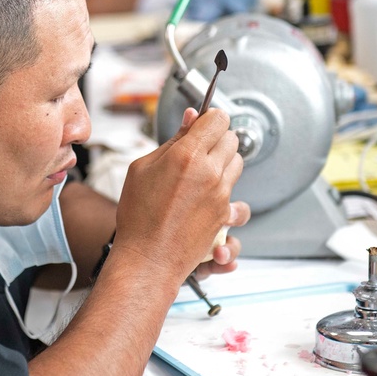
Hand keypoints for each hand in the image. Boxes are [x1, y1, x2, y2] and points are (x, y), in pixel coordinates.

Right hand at [113, 107, 242, 280]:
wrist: (148, 257)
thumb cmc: (139, 216)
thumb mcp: (142, 168)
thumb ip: (173, 140)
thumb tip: (191, 118)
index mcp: (187, 155)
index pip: (218, 119)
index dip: (209, 118)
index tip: (202, 124)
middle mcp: (209, 172)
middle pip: (232, 138)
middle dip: (217, 139)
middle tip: (199, 148)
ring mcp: (221, 194)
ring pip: (238, 163)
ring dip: (224, 162)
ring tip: (202, 171)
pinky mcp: (225, 213)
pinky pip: (236, 189)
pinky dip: (224, 188)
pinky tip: (207, 194)